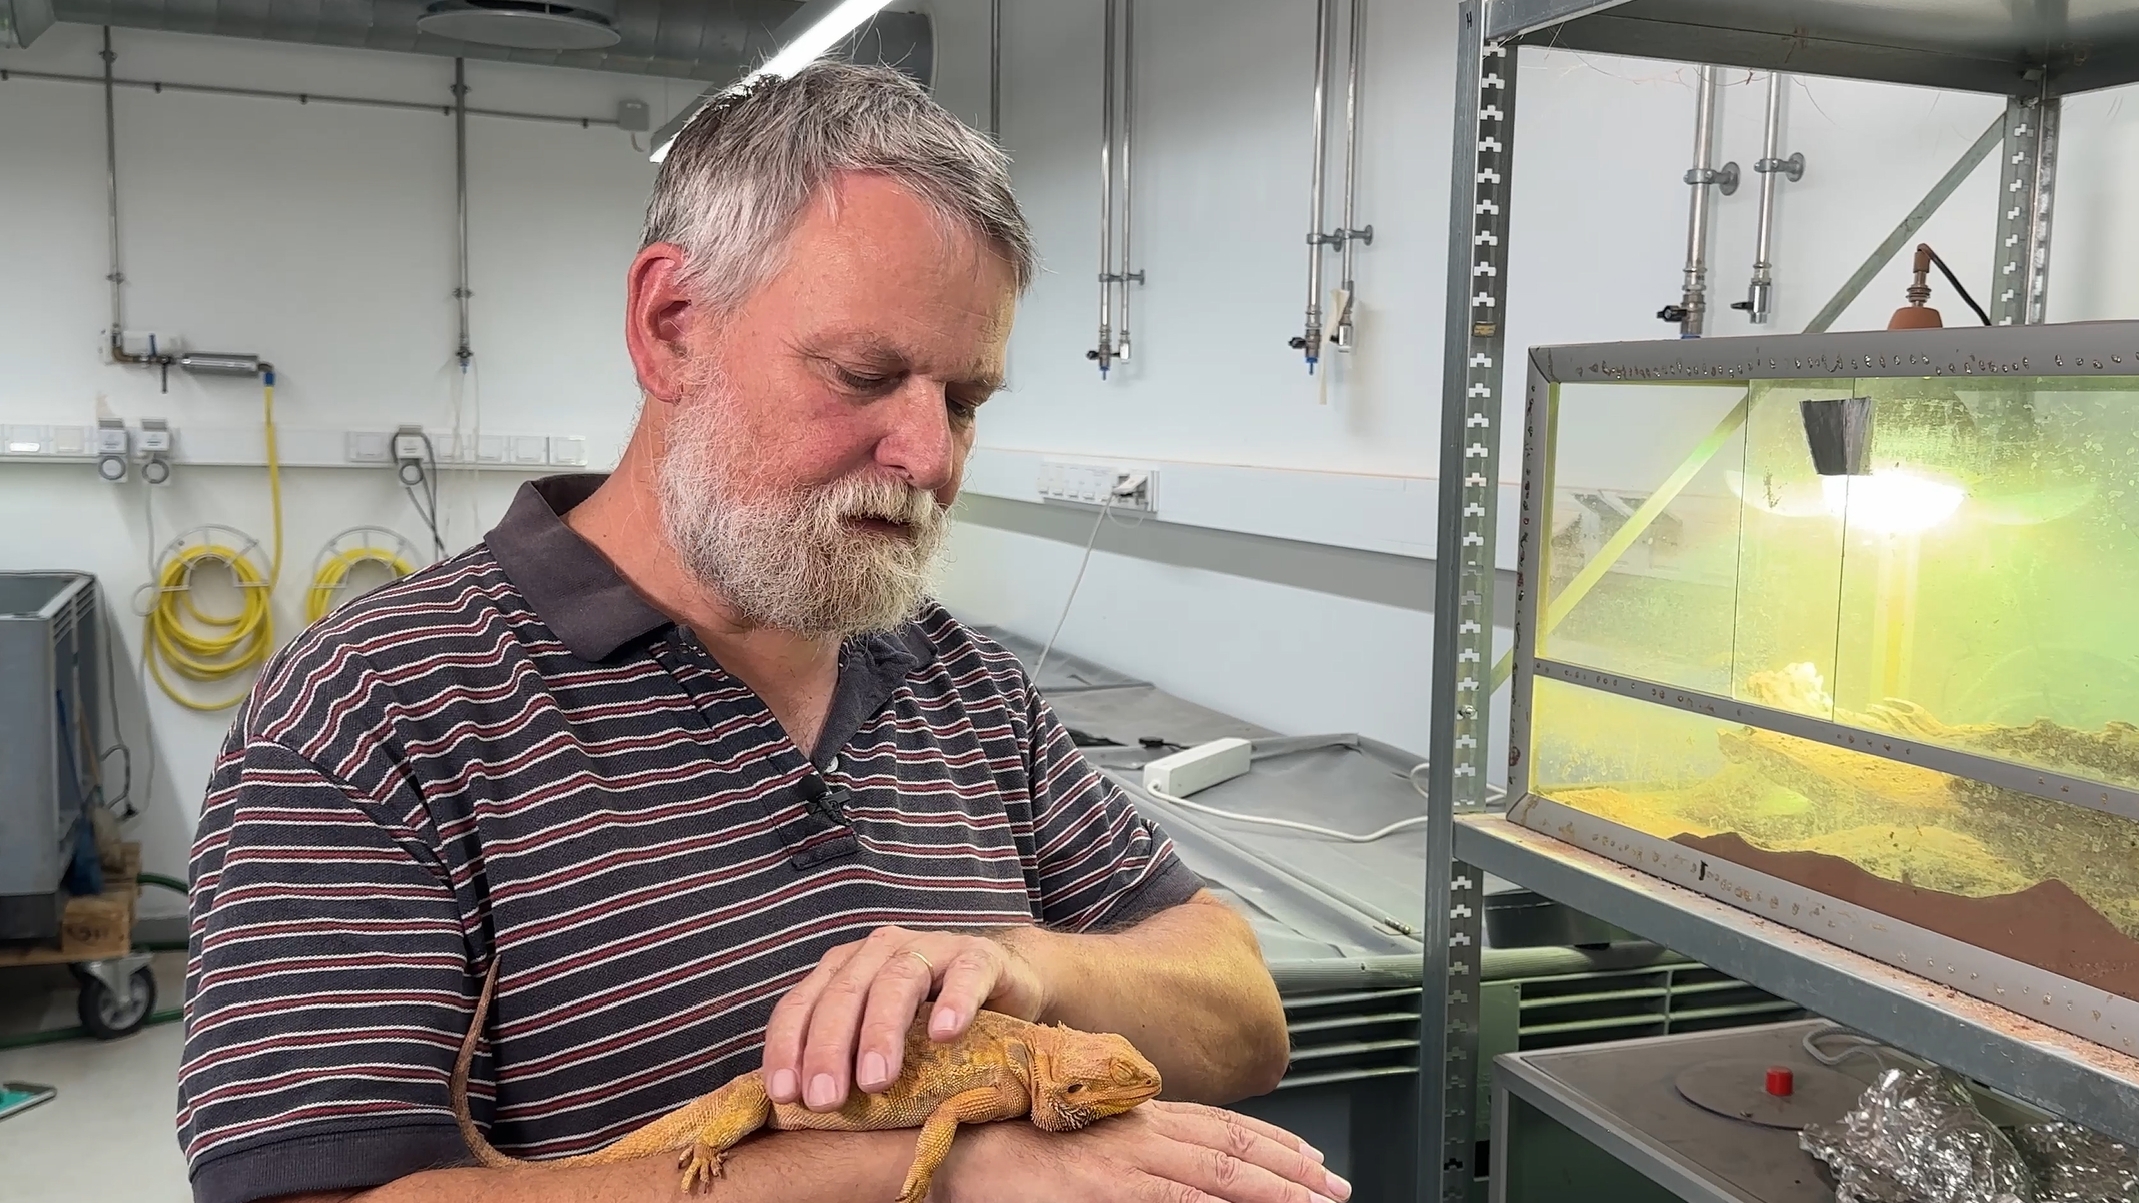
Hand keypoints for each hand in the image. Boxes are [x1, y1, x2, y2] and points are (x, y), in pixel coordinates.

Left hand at [764, 925, 1049, 1110]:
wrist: (1005, 980)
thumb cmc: (931, 1017)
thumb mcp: (879, 1036)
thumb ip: (843, 1059)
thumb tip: (798, 1114)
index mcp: (844, 968)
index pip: (801, 1003)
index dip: (787, 1046)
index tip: (785, 1094)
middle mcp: (880, 950)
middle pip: (844, 994)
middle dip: (828, 1049)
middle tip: (826, 1099)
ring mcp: (931, 948)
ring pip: (896, 982)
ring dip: (881, 1031)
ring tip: (876, 1079)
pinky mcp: (979, 956)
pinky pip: (965, 974)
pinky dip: (953, 1002)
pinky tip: (944, 1035)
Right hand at [930, 1101, 1350, 1202]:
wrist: (956, 1142)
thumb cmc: (1007, 1145)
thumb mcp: (1077, 1144)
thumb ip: (1121, 1151)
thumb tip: (1154, 1170)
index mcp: (1135, 1116)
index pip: (1221, 1128)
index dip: (1271, 1144)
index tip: (1311, 1161)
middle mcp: (1141, 1127)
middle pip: (1234, 1145)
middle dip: (1292, 1169)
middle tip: (1337, 1188)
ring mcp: (1127, 1155)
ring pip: (1220, 1171)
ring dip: (1274, 1190)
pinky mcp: (1108, 1183)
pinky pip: (1177, 1198)